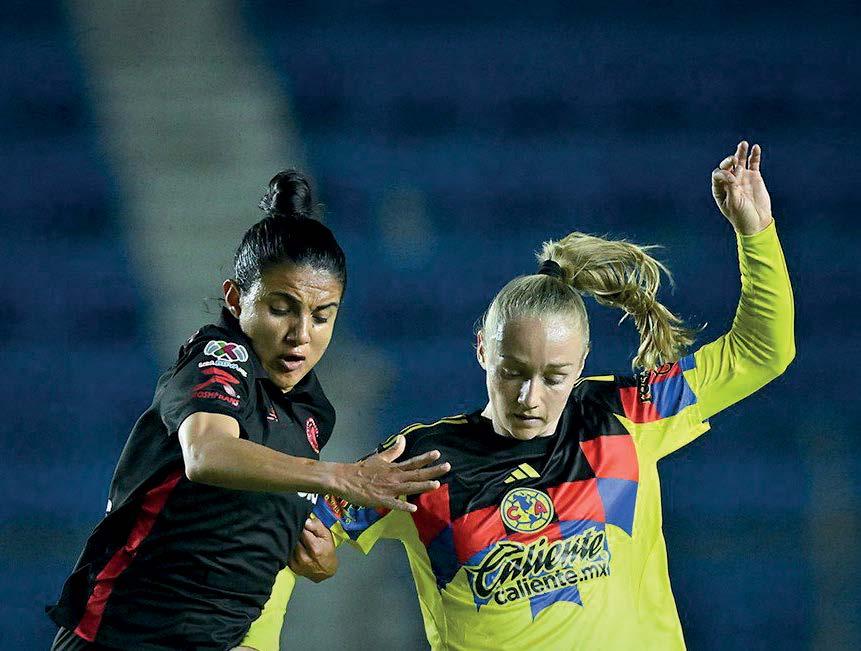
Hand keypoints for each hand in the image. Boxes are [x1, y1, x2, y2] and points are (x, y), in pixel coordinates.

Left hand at [289, 517, 337, 582]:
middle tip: (299, 529)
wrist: (325, 570)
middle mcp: (304, 557)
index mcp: (315, 548)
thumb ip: (317, 526)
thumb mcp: (327, 536)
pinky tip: (294, 544)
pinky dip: (289, 546)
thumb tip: (306, 520)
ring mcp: (296, 563)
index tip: (302, 523)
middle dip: (295, 531)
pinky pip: (286, 552)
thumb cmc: (327, 550)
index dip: (301, 524)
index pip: (301, 531)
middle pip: (293, 538)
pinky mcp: (291, 566)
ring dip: (291, 538)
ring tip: (296, 536)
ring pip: (289, 544)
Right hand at [335, 435, 449, 511]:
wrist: (345, 479)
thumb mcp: (380, 458)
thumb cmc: (363, 470)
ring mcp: (388, 489)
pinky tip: (413, 509)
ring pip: (409, 488)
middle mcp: (394, 477)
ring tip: (437, 484)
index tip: (438, 454)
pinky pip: (394, 504)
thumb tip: (403, 438)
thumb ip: (394, 451)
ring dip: (423, 486)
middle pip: (416, 474)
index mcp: (394, 468)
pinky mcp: (381, 500)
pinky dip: (403, 506)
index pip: (413, 462)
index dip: (425, 458)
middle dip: (432, 471)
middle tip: (447, 467)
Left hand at [711, 141, 773, 234]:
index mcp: (720, 190)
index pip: (717, 175)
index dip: (723, 174)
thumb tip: (731, 175)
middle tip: (733, 160)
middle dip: (729, 161)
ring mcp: (742, 178)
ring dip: (740, 153)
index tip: (732, 180)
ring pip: (739, 162)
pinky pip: (753, 164)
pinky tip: (755, 147)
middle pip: (727, 166)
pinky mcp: (754, 177)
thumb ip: (731, 189)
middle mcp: (729, 182)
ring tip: (743, 144)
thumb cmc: (741, 216)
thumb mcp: (734, 205)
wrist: (757, 223)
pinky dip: (754, 156)